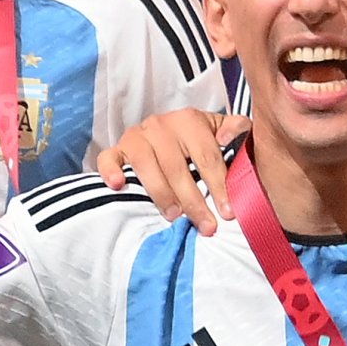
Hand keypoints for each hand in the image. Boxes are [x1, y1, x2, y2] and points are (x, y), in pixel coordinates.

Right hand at [96, 108, 248, 234]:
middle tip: (205, 225)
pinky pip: (108, 158)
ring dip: (160, 194)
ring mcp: (137, 136)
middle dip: (193, 200)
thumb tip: (229, 137)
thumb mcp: (223, 129)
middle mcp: (161, 125)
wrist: (171, 128)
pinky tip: (119, 186)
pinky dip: (110, 171)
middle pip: (177, 168)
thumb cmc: (202, 136)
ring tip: (174, 216)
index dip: (219, 186)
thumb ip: (237, 128)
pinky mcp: (118, 147)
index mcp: (190, 121)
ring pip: (146, 166)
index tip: (228, 212)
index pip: (207, 157)